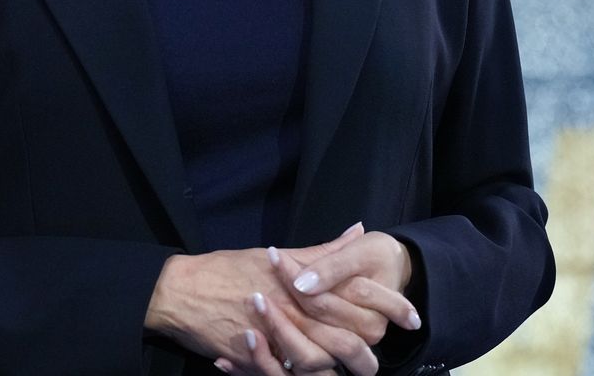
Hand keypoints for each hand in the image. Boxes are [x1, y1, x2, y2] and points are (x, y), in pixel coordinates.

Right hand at [147, 226, 406, 373]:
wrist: (181, 291)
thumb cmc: (228, 268)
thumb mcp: (277, 254)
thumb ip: (322, 251)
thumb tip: (358, 231)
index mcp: (302, 278)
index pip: (358, 292)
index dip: (390, 306)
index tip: (411, 317)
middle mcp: (293, 305)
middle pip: (349, 331)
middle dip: (374, 343)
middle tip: (388, 347)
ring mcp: (277, 332)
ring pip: (326, 358)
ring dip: (346, 364)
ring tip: (362, 365)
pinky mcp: (259, 354)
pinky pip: (293, 371)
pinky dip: (311, 373)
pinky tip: (325, 373)